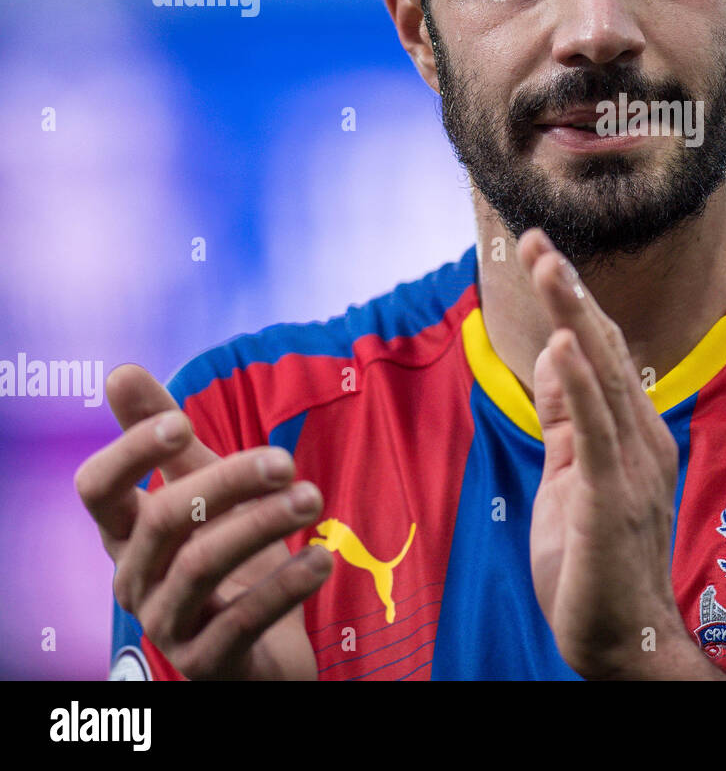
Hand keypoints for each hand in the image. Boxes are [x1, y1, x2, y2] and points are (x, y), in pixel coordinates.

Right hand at [75, 363, 331, 679]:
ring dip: (262, 524)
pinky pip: (241, 622)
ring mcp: (168, 623)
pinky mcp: (208, 662)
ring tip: (313, 498)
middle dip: (227, 481)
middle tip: (286, 460)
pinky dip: (284, 586)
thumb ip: (166, 434)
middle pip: (163, 518)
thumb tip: (119, 371)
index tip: (182, 421)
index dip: (131, 452)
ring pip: (201, 565)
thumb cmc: (230, 557)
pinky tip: (321, 558)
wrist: (265, 651)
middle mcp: (135, 579)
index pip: (96, 489)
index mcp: (127, 534)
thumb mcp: (202, 488)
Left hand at [518, 229, 725, 680]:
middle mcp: (641, 436)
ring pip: (603, 375)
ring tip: (549, 266)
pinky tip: (564, 345)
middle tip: (537, 239)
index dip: (572, 299)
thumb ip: (566, 415)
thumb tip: (555, 351)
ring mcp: (633, 466)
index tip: (542, 253)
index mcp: (632, 430)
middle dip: (569, 291)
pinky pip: (597, 432)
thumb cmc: (595, 562)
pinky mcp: (614, 498)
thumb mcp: (570, 475)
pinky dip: (580, 385)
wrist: (625, 642)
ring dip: (574, 316)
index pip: (600, 350)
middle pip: (603, 348)